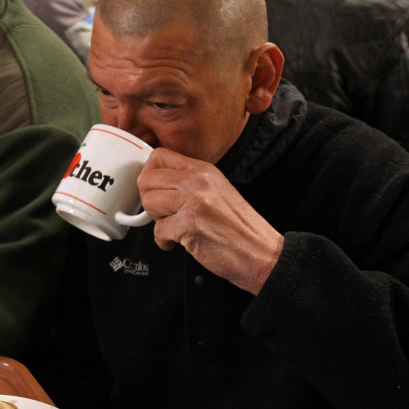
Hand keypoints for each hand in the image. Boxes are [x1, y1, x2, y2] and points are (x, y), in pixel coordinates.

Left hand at [138, 148, 283, 294]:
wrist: (262, 253)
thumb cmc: (240, 228)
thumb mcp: (216, 191)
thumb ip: (188, 182)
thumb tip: (156, 182)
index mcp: (204, 170)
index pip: (158, 156)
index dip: (150, 174)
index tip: (155, 189)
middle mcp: (199, 182)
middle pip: (147, 179)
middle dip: (149, 199)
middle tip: (162, 213)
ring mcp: (194, 202)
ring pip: (149, 202)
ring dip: (156, 220)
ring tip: (173, 226)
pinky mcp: (190, 226)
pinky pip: (158, 231)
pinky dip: (164, 241)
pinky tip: (179, 242)